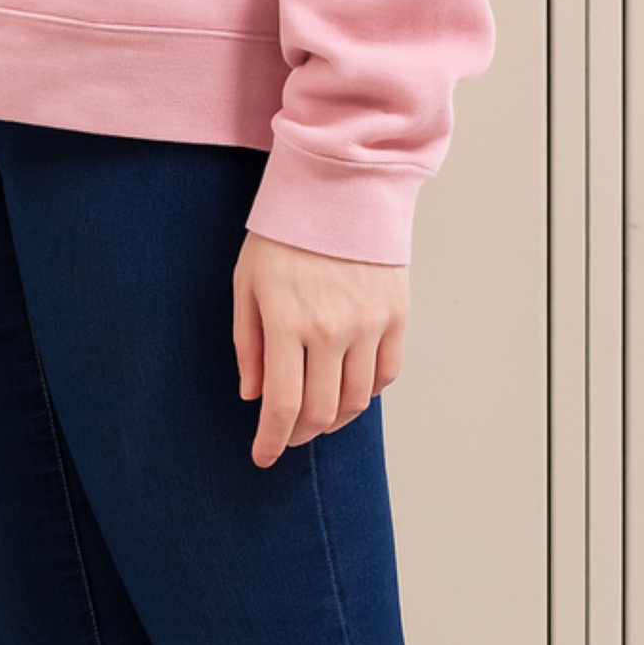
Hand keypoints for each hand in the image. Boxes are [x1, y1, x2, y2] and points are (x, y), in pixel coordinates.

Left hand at [232, 233, 409, 468]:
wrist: (341, 186)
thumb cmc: (286, 234)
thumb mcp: (247, 284)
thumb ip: (248, 345)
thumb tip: (253, 396)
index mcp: (287, 323)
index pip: (282, 406)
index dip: (272, 441)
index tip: (263, 458)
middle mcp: (332, 330)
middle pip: (321, 412)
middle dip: (298, 435)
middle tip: (286, 436)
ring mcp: (369, 324)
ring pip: (356, 402)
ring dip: (334, 420)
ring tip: (316, 417)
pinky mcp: (396, 315)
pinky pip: (385, 374)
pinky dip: (366, 393)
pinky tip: (347, 390)